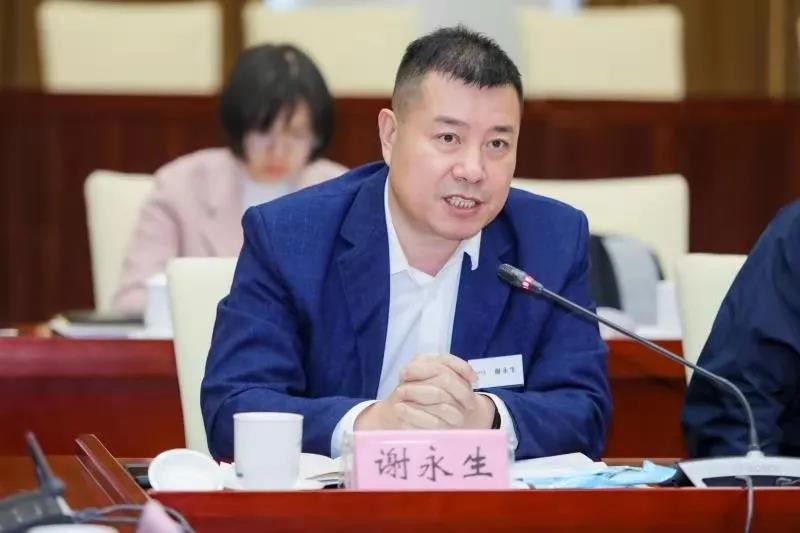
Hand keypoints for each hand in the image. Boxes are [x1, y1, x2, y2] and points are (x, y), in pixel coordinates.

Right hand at [355, 354, 495, 429]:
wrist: (394, 413)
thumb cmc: (424, 395)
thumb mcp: (437, 379)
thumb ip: (456, 372)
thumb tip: (474, 376)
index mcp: (419, 361)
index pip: (444, 360)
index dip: (462, 368)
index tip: (475, 381)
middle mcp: (408, 372)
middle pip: (444, 378)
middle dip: (462, 393)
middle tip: (471, 405)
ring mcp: (403, 391)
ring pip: (438, 395)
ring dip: (454, 409)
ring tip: (460, 418)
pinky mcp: (401, 410)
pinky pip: (428, 417)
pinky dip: (442, 423)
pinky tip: (448, 427)